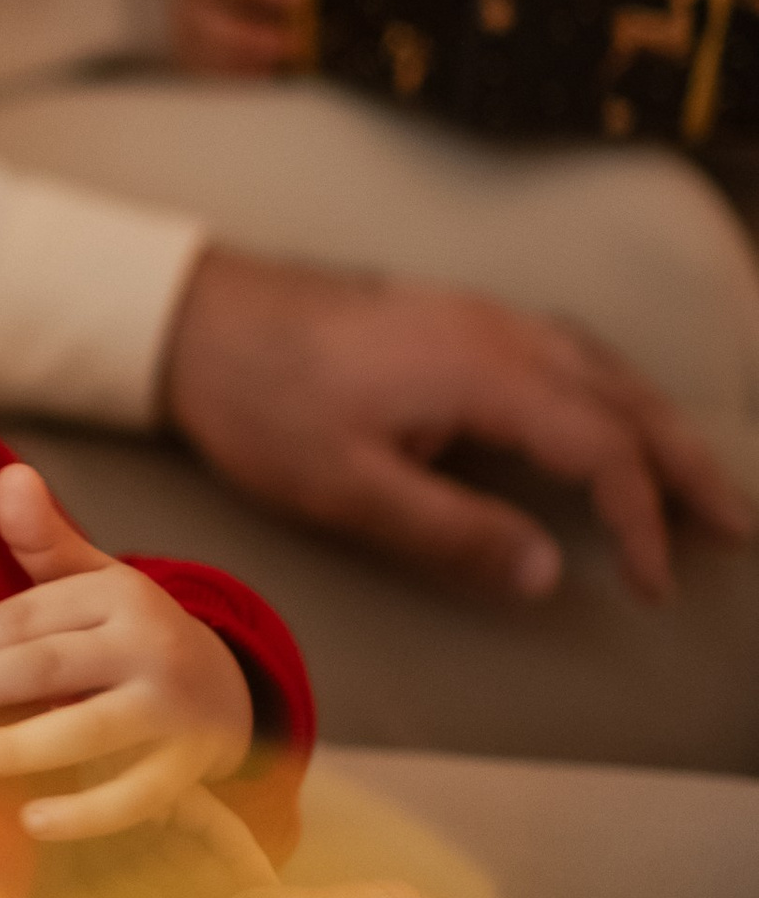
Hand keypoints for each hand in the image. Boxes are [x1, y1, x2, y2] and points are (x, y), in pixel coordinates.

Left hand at [0, 465, 251, 836]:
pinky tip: (30, 821)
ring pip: (88, 729)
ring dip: (20, 746)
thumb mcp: (95, 580)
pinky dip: (85, 813)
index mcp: (119, 596)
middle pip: (49, 666)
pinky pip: (134, 795)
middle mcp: (149, 646)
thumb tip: (9, 474)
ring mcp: (173, 710)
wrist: (229, 690)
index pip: (29, 617)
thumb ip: (44, 539)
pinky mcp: (188, 766)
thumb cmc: (130, 635)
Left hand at [164, 245, 753, 601]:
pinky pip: (565, 348)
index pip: (603, 449)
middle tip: (735, 526)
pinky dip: (611, 389)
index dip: (641, 519)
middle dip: (687, 465)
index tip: (650, 583)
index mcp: (485, 373)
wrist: (192, 316)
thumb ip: (452, 533)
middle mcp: (498, 332)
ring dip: (656, 424)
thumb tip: (549, 574)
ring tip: (694, 481)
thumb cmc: (260, 402)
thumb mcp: (346, 488)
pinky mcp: (453, 314)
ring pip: (602, 366)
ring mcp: (478, 314)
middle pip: (626, 397)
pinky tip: (609, 414)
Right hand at [172, 0, 324, 72]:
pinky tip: (270, 76)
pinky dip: (232, 77)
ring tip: (288, 61)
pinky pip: (202, 67)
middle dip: (249, 35)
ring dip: (242, 61)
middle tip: (299, 40)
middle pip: (202, 18)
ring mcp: (184, 13)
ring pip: (199, 48)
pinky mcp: (192, 40)